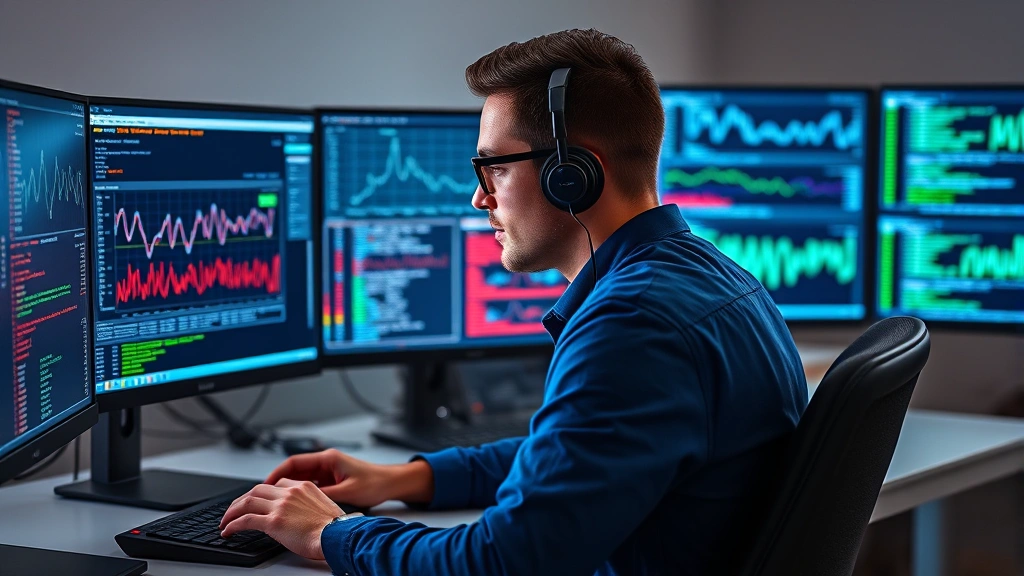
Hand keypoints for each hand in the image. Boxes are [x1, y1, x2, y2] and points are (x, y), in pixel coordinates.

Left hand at [219, 479, 342, 560]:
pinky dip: (233, 525)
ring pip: (247, 502)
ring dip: (232, 512)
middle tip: (234, 511)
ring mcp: (280, 506)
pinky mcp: (273, 522)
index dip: (261, 493)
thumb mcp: (324, 506)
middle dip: (242, 500)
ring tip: (226, 521)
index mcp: (303, 487)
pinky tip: (228, 531)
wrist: (337, 535)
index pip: (275, 484)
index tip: (255, 501)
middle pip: (257, 490)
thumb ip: (308, 504)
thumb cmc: (335, 527)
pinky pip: (245, 520)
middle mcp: (290, 492)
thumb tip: (301, 515)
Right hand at [265, 449, 432, 507]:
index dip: (276, 473)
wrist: (391, 483)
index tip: (265, 484)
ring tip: (277, 503)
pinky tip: (296, 505)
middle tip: (265, 496)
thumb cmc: (374, 483)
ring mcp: (329, 471)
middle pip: (294, 470)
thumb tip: (302, 503)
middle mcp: (326, 462)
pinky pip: (311, 485)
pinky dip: (302, 494)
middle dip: (279, 483)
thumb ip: (324, 495)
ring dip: (290, 489)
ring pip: (302, 478)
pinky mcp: (332, 480)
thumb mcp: (347, 492)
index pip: (294, 462)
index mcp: (328, 459)